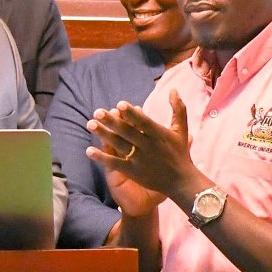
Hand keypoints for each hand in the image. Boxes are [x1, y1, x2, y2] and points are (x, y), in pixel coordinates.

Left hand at [88, 92, 201, 209]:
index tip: (119, 104)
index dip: (132, 114)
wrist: (181, 182)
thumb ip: (178, 109)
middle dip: (112, 122)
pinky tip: (89, 150)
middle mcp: (149, 146)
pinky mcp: (134, 172)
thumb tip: (173, 89)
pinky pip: (116, 163)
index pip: (143, 122)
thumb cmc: (180, 153)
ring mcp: (140, 160)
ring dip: (104, 135)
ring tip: (90, 124)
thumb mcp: (181, 130)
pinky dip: (102, 158)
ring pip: (119, 145)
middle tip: (97, 111)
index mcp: (159, 135)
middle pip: (127, 132)